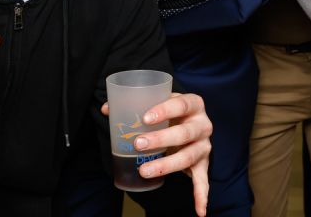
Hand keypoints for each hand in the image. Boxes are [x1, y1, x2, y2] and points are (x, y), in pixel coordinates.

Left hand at [101, 92, 212, 215]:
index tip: (145, 117)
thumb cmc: (173, 113)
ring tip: (144, 171)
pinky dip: (201, 195)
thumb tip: (106, 109)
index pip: (183, 104)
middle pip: (185, 133)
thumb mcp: (160, 104)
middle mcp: (203, 125)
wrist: (192, 123)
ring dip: (166, 166)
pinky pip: (203, 180)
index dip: (165, 110)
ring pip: (188, 157)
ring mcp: (204, 146)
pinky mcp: (203, 164)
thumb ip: (135, 105)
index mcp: (194, 105)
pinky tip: (199, 210)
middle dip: (161, 139)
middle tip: (138, 144)